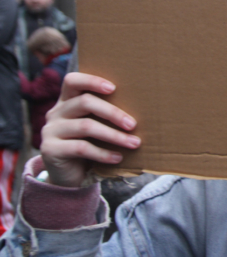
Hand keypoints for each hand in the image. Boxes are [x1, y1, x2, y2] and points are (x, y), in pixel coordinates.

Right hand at [40, 73, 140, 187]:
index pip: (72, 81)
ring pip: (86, 126)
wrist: (69, 176)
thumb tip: (146, 110)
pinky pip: (81, 148)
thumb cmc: (91, 145)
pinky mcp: (50, 149)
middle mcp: (56, 112)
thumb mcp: (97, 126)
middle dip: (113, 112)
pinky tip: (118, 158)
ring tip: (134, 143)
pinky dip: (103, 153)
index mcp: (67, 101)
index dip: (92, 81)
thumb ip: (107, 115)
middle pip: (84, 102)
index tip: (114, 88)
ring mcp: (51, 130)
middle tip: (133, 124)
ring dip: (114, 135)